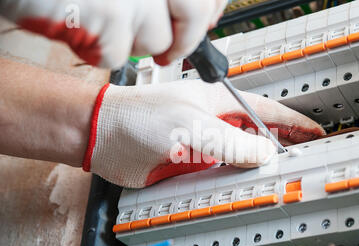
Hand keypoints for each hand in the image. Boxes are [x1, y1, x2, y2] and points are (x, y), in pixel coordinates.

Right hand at [1, 0, 226, 68]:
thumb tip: (204, 16)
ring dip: (130, 41)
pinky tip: (82, 29)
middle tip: (168, 53)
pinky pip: (117, 53)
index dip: (208, 12)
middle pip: (192, 16)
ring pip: (155, 40)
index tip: (205, 23)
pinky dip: (99, 50)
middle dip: (182, 41)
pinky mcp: (105, 13)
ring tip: (104, 23)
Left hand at [83, 80, 325, 187]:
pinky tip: (245, 191)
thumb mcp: (191, 127)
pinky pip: (219, 176)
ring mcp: (203, 146)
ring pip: (239, 160)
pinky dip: (234, 183)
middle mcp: (214, 124)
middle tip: (304, 162)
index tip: (315, 133)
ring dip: (258, 170)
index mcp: (219, 103)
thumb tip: (264, 153)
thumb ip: (229, 142)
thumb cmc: (139, 118)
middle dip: (281, 149)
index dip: (293, 123)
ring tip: (281, 181)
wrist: (103, 137)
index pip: (266, 112)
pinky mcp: (191, 165)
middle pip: (256, 138)